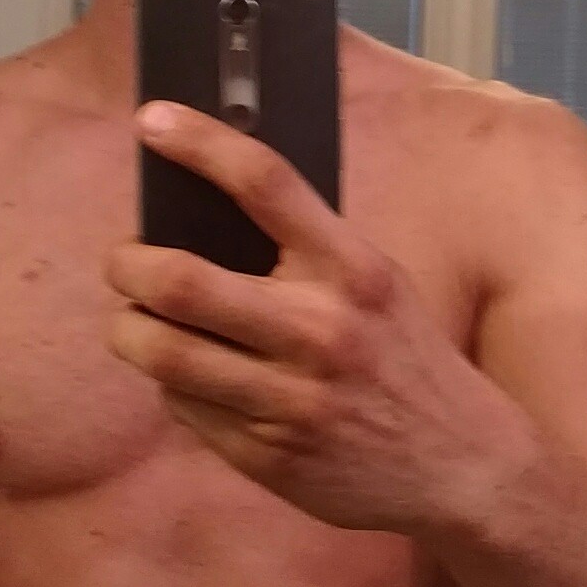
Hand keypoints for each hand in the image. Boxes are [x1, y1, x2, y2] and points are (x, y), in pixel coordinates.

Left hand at [104, 99, 529, 532]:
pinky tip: (190, 378)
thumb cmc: (407, 359)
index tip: (152, 121)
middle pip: (182, 282)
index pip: (265, 183)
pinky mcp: (267, 454)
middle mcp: (319, 329)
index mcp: (351, 269)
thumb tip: (207, 211)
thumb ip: (307, 250)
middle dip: (129, 265)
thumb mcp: (378, 283)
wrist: (463, 465)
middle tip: (124, 261)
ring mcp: (289, 398)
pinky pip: (183, 407)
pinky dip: (171, 386)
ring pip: (163, 354)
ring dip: (129, 330)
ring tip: (134, 320)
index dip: (199, 144)